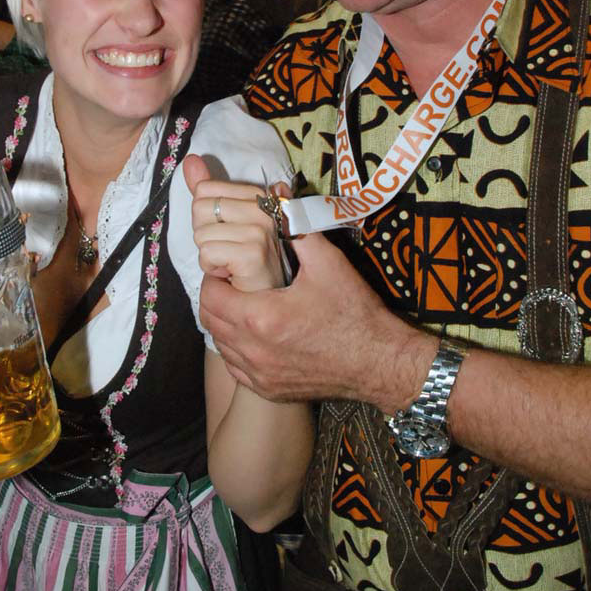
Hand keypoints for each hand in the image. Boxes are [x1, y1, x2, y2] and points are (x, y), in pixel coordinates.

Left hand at [183, 153, 284, 291]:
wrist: (266, 299)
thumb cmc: (246, 261)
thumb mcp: (227, 220)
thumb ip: (210, 189)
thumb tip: (190, 161)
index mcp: (259, 195)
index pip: (205, 189)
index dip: (206, 216)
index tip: (226, 233)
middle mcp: (264, 209)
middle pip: (200, 208)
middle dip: (204, 235)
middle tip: (226, 250)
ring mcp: (261, 230)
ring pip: (201, 233)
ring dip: (207, 254)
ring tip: (229, 262)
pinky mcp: (253, 253)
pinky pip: (207, 252)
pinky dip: (210, 268)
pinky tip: (230, 273)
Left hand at [198, 229, 431, 406]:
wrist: (380, 363)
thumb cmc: (355, 312)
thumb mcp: (328, 263)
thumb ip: (298, 229)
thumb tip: (279, 199)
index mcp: (261, 317)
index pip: (210, 295)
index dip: (214, 277)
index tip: (228, 267)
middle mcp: (253, 351)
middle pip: (210, 321)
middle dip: (216, 298)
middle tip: (234, 282)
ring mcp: (260, 376)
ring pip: (222, 345)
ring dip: (226, 324)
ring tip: (247, 305)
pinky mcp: (270, 391)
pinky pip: (237, 368)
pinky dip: (239, 349)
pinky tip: (258, 335)